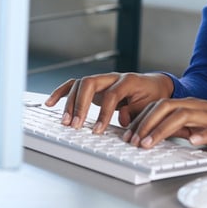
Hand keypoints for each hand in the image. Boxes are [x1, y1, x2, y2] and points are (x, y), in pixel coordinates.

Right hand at [45, 72, 173, 133]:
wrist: (155, 86)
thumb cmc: (153, 97)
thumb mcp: (150, 106)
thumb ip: (136, 112)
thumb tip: (121, 118)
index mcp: (128, 80)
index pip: (111, 94)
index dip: (103, 113)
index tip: (97, 130)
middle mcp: (112, 77)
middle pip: (89, 83)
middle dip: (80, 105)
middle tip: (75, 125)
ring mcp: (102, 80)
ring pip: (79, 84)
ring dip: (69, 103)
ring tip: (65, 122)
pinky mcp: (94, 86)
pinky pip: (74, 86)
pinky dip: (61, 93)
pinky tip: (51, 103)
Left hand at [122, 97, 206, 151]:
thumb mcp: (186, 126)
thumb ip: (168, 127)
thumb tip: (144, 135)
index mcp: (184, 104)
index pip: (159, 106)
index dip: (142, 119)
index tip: (129, 135)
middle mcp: (195, 106)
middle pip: (168, 107)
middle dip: (148, 123)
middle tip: (136, 142)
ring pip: (186, 115)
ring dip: (164, 130)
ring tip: (151, 143)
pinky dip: (203, 135)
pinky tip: (193, 142)